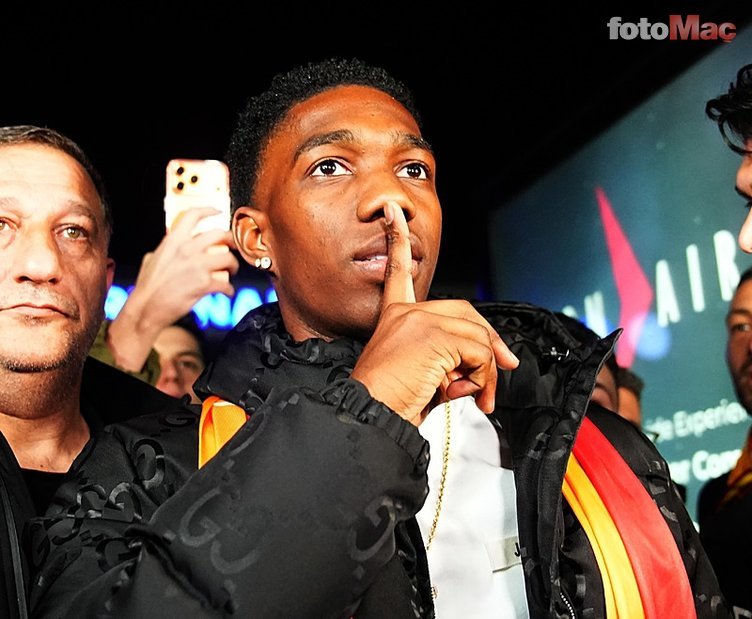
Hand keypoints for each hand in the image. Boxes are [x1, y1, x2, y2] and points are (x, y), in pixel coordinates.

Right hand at [106, 207, 239, 371]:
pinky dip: (229, 289)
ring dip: (233, 265)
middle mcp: (187, 249)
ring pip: (228, 258)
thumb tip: (170, 246)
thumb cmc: (148, 287)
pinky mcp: (204, 284)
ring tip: (231, 272)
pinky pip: (226, 284)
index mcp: (173, 240)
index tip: (218, 212)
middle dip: (231, 241)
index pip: (193, 215)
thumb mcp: (152, 258)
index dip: (209, 211)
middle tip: (233, 248)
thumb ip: (166, 249)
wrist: (145, 308)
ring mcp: (197, 266)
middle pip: (220, 234)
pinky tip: (226, 292)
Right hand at [351, 203, 517, 424]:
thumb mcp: (423, 377)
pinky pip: (479, 352)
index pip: (398, 271)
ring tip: (475, 396)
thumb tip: (480, 371)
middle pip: (464, 310)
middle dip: (490, 340)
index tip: (393, 213)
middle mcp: (404, 314)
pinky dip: (484, 377)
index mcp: (394, 318)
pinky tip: (466, 393)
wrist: (370, 417)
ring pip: (476, 336)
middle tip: (505, 366)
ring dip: (486, 371)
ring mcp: (418, 320)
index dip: (397, 239)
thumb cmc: (388, 404)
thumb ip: (450, 364)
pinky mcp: (432, 334)